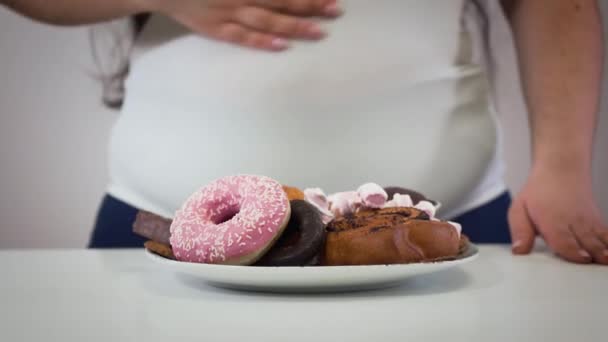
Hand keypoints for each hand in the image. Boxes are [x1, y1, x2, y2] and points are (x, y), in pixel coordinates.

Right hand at [146, 0, 341, 50]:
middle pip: (281, 1)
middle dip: (310, 7)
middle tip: (336, 12)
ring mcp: (229, 13)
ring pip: (266, 20)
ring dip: (293, 25)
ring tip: (318, 32)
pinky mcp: (217, 29)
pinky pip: (242, 36)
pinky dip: (261, 41)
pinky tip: (282, 45)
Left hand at [508, 165, 607, 263]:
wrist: (561, 170)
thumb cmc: (539, 191)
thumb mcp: (519, 209)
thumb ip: (520, 232)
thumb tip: (519, 251)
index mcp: (552, 222)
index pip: (564, 241)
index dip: (573, 252)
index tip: (581, 259)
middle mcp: (573, 222)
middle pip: (586, 243)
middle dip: (592, 254)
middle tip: (593, 261)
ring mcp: (587, 222)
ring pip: (600, 239)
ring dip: (604, 250)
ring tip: (606, 260)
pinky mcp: (597, 221)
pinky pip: (607, 234)